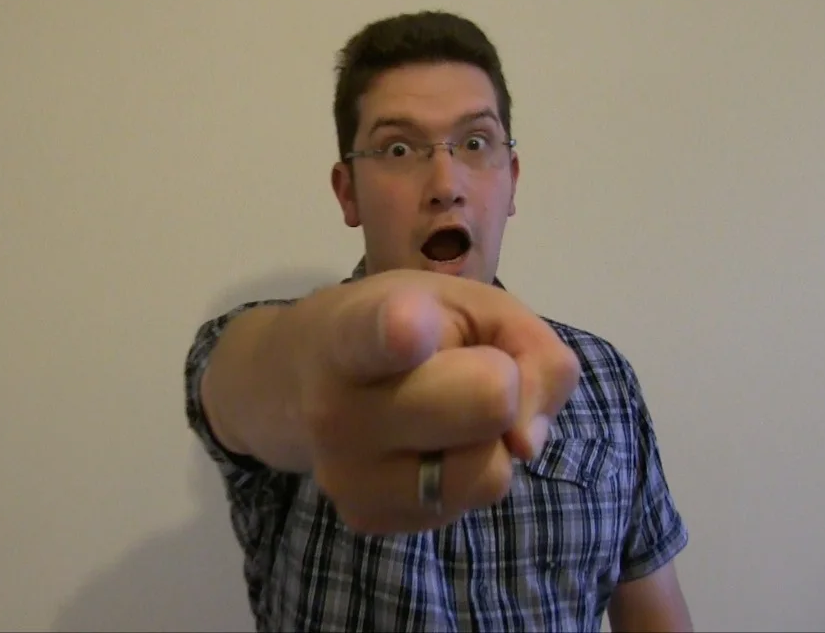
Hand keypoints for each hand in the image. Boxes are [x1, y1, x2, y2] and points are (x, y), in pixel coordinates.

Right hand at [295, 269, 580, 533]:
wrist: (296, 381)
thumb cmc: (397, 324)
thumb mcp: (467, 304)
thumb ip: (528, 347)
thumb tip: (526, 445)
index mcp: (351, 335)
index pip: (377, 336)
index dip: (400, 333)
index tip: (406, 329)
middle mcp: (337, 412)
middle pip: (488, 405)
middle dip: (498, 385)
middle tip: (457, 369)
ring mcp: (347, 478)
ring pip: (489, 474)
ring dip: (487, 441)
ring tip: (442, 415)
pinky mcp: (365, 520)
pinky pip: (469, 503)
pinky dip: (465, 472)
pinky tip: (424, 447)